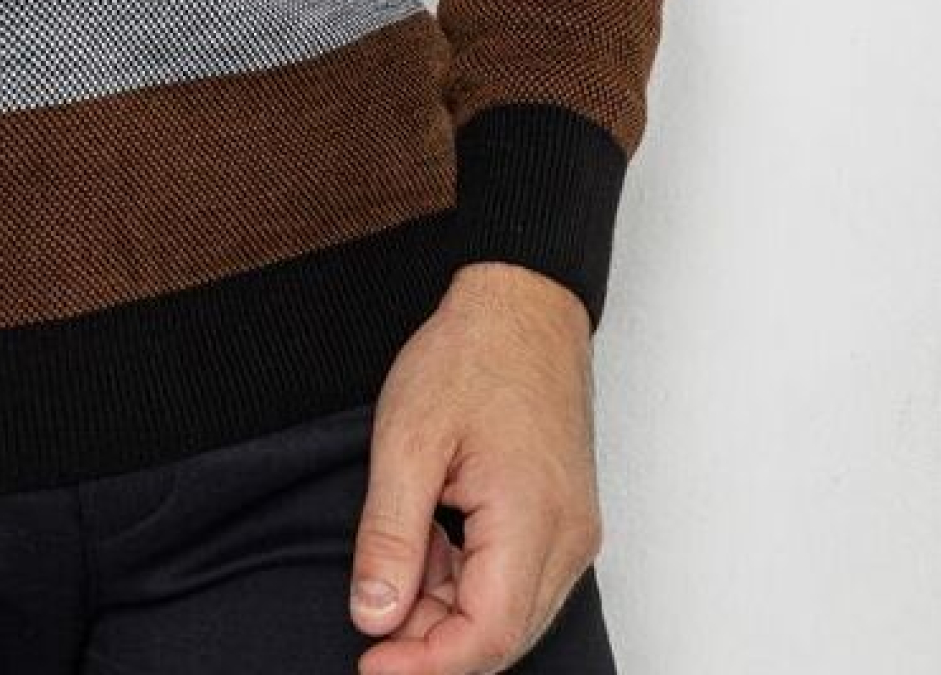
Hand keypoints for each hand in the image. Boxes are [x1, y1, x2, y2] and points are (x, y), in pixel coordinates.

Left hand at [347, 261, 603, 672]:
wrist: (521, 301)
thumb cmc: (469, 354)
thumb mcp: (406, 438)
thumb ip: (389, 535)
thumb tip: (374, 617)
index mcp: (533, 520)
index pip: (487, 636)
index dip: (425, 665)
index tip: (368, 662)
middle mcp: (569, 539)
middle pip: (502, 636)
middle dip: (432, 642)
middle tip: (371, 618)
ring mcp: (572, 531)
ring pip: (510, 614)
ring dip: (449, 611)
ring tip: (396, 566)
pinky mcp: (563, 519)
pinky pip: (518, 581)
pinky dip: (469, 583)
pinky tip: (429, 548)